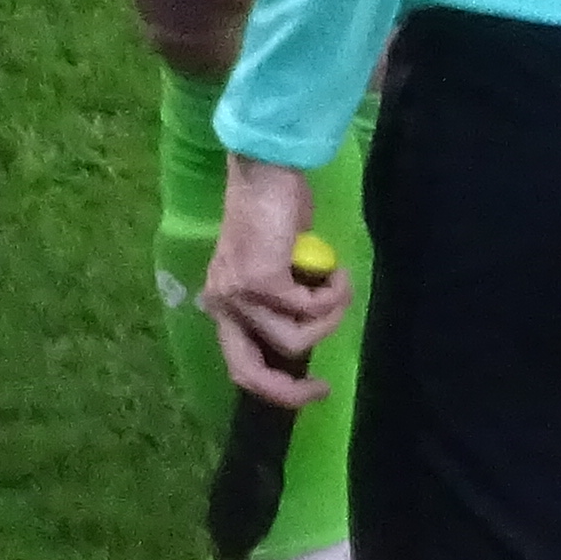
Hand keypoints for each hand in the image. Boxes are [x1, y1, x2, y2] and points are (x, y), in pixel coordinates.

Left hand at [200, 152, 351, 412]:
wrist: (267, 169)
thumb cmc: (274, 210)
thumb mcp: (274, 265)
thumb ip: (281, 298)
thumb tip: (308, 328)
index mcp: (222, 302)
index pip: (239, 364)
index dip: (276, 388)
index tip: (314, 388)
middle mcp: (222, 303)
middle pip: (249, 373)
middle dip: (289, 390)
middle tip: (322, 388)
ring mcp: (240, 294)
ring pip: (294, 339)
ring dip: (328, 318)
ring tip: (339, 284)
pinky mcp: (262, 280)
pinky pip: (310, 309)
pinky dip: (334, 294)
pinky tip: (338, 272)